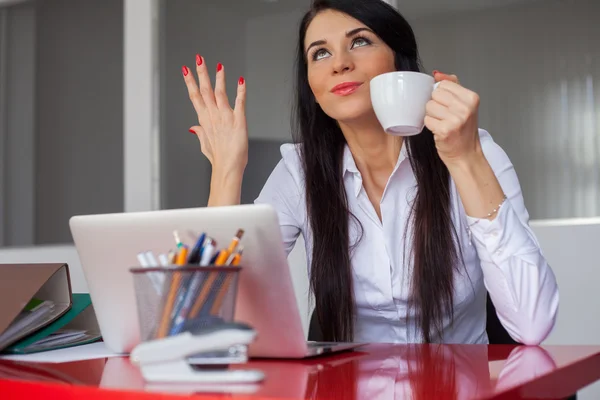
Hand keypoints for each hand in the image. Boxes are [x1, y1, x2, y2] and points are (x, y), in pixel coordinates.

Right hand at [182, 55, 247, 174]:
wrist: (227, 169)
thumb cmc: (218, 159)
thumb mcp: (205, 145)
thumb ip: (199, 133)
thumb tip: (192, 128)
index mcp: (204, 121)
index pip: (195, 97)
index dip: (190, 83)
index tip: (186, 70)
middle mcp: (213, 117)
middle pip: (205, 91)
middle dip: (201, 74)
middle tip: (198, 58)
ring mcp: (225, 118)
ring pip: (220, 94)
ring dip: (219, 79)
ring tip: (218, 66)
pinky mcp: (239, 122)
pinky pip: (240, 103)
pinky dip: (240, 91)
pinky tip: (241, 81)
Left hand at [424, 71, 481, 165]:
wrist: (465, 154)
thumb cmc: (463, 131)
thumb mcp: (464, 104)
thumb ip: (452, 86)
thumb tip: (437, 74)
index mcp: (471, 98)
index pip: (443, 84)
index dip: (441, 95)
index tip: (449, 106)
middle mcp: (466, 107)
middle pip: (435, 95)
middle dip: (435, 105)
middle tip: (445, 116)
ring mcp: (456, 119)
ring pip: (429, 107)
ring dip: (432, 116)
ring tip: (442, 123)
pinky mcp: (445, 130)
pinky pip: (427, 120)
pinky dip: (430, 126)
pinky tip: (439, 131)